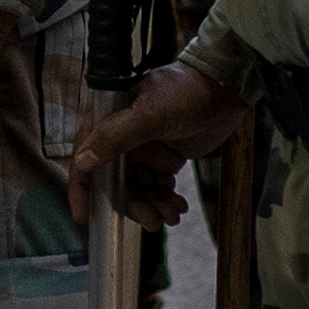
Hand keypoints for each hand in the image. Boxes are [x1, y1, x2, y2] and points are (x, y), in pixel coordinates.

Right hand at [66, 61, 239, 217]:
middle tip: (153, 220)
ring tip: (172, 214)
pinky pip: (157, 186)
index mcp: (109, 120)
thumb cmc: (187, 91)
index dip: (82, 188)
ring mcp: (144, 149)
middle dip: (133, 204)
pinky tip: (179, 206)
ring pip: (138, 189)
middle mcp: (121, 137)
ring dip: (153, 205)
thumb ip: (115, 136)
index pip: (85, 158)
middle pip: (115, 182)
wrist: (226, 88)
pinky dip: (166, 199)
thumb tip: (83, 160)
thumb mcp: (150, 114)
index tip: (83, 217)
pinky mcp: (164, 158)